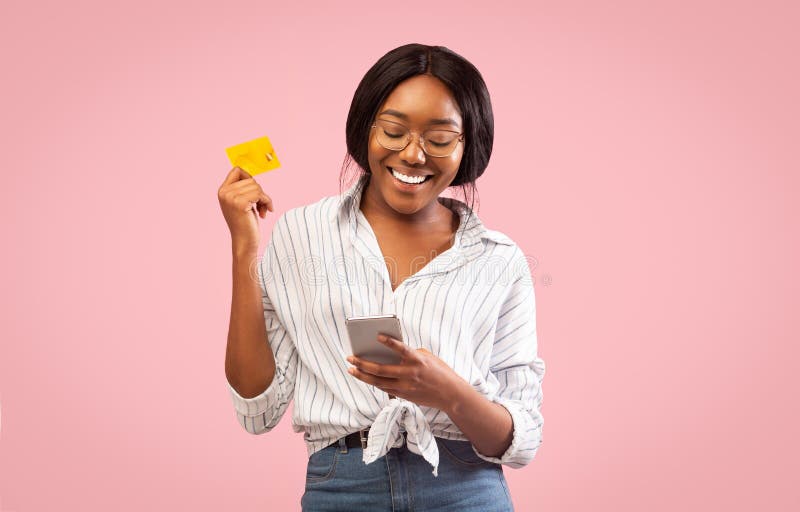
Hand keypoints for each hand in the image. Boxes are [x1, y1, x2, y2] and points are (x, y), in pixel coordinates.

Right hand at [217, 167, 273, 250]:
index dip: (249, 177)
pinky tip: (265, 213)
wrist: (244, 242)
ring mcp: (231, 198)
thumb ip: (242, 189)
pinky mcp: (240, 203)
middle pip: (251, 179)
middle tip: (261, 205)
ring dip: (264, 198)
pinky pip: (260, 194)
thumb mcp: (241, 202)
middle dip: (260, 192)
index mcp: (222, 191)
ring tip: (262, 210)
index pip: (237, 170)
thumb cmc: (245, 223)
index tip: (255, 192)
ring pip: (257, 186)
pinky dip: (267, 202)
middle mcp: (224, 192)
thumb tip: (252, 176)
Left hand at [345, 335, 463, 411]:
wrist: (450, 394)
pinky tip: (365, 377)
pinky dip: (374, 382)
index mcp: (417, 360)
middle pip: (381, 370)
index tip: (377, 336)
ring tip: (352, 369)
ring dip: (362, 376)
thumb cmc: (439, 371)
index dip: (389, 342)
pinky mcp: (404, 395)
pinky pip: (385, 388)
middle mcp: (410, 374)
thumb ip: (410, 354)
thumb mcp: (427, 357)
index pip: (401, 349)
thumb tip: (390, 352)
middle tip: (350, 357)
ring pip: (378, 382)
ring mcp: (406, 386)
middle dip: (362, 364)